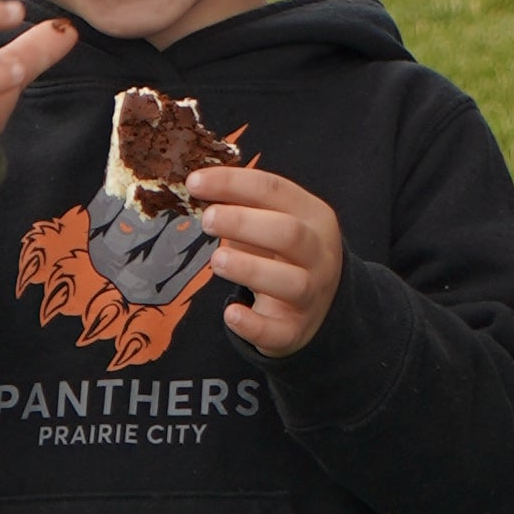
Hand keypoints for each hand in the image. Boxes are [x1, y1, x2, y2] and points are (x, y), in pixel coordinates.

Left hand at [195, 161, 342, 357]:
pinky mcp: (297, 330)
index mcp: (313, 216)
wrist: (319, 304)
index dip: (233, 183)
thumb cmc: (285, 253)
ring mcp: (312, 294)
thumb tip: (198, 185)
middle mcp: (319, 254)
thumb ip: (245, 204)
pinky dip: (253, 324)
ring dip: (249, 269)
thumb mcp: (276, 220)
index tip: (194, 182)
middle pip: (289, 234)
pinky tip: (230, 313)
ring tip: (216, 261)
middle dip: (244, 223)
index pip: (275, 190)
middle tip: (206, 220)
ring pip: (291, 282)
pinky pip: (278, 331)